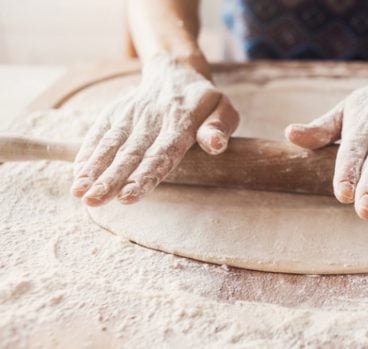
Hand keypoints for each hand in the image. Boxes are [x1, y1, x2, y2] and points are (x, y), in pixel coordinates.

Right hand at [71, 54, 238, 205]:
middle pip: (130, 153)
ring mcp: (130, 115)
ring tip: (80, 192)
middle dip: (111, 178)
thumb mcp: (223, 108)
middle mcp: (152, 119)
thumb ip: (220, 127)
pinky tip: (78, 174)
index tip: (128, 195)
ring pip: (111, 143)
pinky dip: (87, 152)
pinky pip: (99, 133)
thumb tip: (214, 145)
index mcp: (180, 122)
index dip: (145, 175)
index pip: (162, 153)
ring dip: (94, 169)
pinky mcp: (115, 113)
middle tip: (94, 200)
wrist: (175, 71)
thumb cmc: (203, 101)